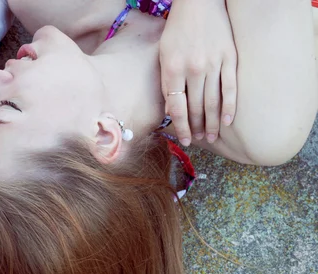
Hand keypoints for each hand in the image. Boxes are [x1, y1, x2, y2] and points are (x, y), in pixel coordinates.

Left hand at [160, 0, 236, 145]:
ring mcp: (213, 63)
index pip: (177, 107)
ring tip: (213, 136)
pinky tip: (228, 120)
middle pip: (195, 107)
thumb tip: (170, 111)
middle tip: (200, 141)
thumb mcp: (163, 55)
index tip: (185, 140)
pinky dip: (230, 106)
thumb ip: (166, 82)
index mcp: (172, 68)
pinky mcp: (229, 58)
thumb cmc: (176, 30)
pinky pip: (230, 87)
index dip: (181, 127)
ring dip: (213, 122)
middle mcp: (193, 68)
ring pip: (213, 101)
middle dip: (197, 128)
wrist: (199, 4)